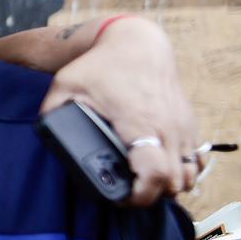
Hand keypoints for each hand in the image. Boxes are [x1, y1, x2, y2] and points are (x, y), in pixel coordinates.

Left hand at [39, 16, 197, 206]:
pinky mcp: (188, 121)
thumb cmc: (102, 64)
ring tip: (146, 185)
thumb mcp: (66, 84)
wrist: (137, 41)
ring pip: (190, 172)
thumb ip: (51, 111)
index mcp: (139, 123)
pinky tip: (166, 171)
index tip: (121, 198)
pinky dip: (185, 170)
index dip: (140, 195)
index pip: (154, 174)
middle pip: (175, 181)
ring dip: (171, 185)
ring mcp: (181, 125)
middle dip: (153, 196)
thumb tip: (43, 132)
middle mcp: (167, 127)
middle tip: (128, 194)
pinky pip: (197, 157)